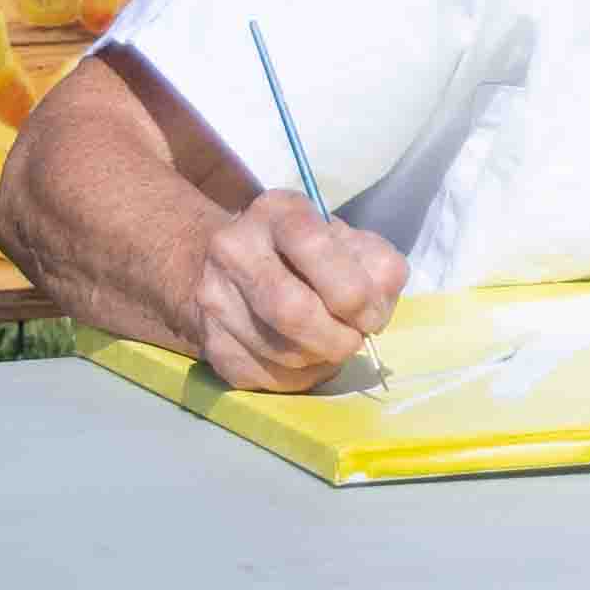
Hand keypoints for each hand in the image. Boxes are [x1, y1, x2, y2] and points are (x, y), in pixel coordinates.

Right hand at [186, 192, 401, 392]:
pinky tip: (308, 356)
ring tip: (332, 343)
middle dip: (338, 338)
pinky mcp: (211, 343)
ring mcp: (214, 297)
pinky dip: (302, 377)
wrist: (244, 268)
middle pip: (291, 310)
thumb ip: (377, 267)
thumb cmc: (314, 254)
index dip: (353, 291)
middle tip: (355, 340)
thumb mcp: (352, 241)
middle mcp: (233, 249)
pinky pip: (267, 378)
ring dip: (323, 359)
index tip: (371, 316)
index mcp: (277, 211)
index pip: (314, 246)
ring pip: (281, 352)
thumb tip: (373, 312)